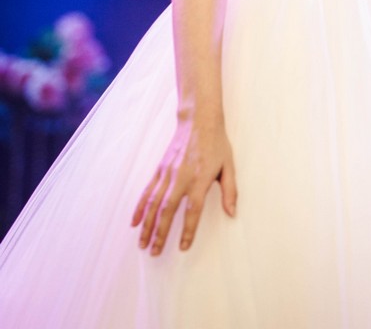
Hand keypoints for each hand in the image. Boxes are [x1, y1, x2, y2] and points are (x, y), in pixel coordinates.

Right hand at [131, 117, 236, 255]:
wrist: (199, 120)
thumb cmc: (216, 144)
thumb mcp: (229, 166)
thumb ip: (230, 191)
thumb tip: (232, 213)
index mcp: (200, 179)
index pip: (193, 210)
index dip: (188, 230)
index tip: (183, 247)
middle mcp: (182, 178)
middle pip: (168, 210)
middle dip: (160, 233)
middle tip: (155, 252)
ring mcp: (168, 173)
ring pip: (154, 203)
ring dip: (147, 224)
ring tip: (142, 244)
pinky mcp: (160, 169)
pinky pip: (148, 191)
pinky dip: (140, 207)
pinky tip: (135, 221)